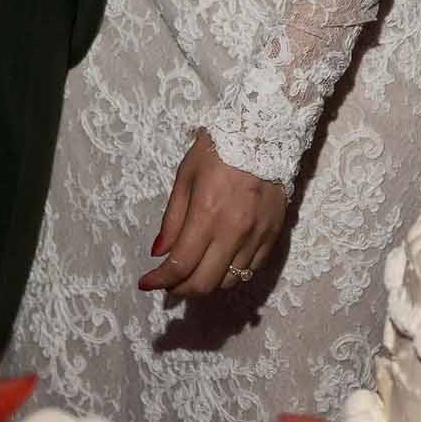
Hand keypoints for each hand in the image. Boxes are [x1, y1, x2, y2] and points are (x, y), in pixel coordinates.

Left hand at [137, 129, 286, 299]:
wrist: (266, 132)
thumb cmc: (219, 149)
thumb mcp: (186, 175)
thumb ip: (173, 218)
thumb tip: (159, 253)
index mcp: (207, 214)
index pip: (181, 265)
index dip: (160, 280)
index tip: (146, 283)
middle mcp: (234, 232)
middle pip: (204, 283)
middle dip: (180, 290)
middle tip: (169, 283)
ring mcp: (257, 236)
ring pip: (229, 282)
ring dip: (206, 284)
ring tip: (195, 272)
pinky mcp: (274, 236)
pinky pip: (251, 270)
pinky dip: (232, 274)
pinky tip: (221, 263)